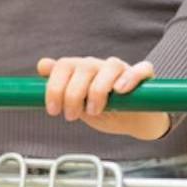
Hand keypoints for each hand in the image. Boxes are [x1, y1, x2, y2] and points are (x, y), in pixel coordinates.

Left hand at [38, 57, 170, 140]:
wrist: (132, 121)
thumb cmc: (104, 110)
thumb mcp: (77, 103)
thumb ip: (60, 87)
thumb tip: (42, 65)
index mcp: (81, 69)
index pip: (64, 65)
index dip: (54, 87)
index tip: (53, 110)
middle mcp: (100, 65)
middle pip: (84, 67)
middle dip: (73, 94)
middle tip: (71, 115)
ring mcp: (122, 69)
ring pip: (110, 66)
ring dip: (98, 90)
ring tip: (94, 110)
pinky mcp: (143, 76)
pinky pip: (141, 69)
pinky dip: (130, 77)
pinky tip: (120, 90)